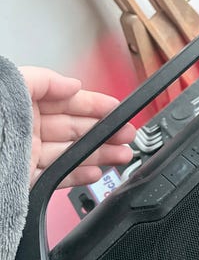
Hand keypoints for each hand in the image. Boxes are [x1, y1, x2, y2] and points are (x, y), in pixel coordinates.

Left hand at [20, 66, 135, 188]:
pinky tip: (95, 172)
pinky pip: (58, 178)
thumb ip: (43, 80)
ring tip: (122, 154)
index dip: (95, 104)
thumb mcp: (10, 86)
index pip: (68, 102)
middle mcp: (28, 129)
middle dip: (105, 131)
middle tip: (126, 134)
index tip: (117, 108)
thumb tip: (72, 84)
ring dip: (100, 154)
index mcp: (24, 104)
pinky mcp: (25, 180)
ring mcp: (28, 155)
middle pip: (75, 129)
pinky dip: (79, 176)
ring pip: (71, 154)